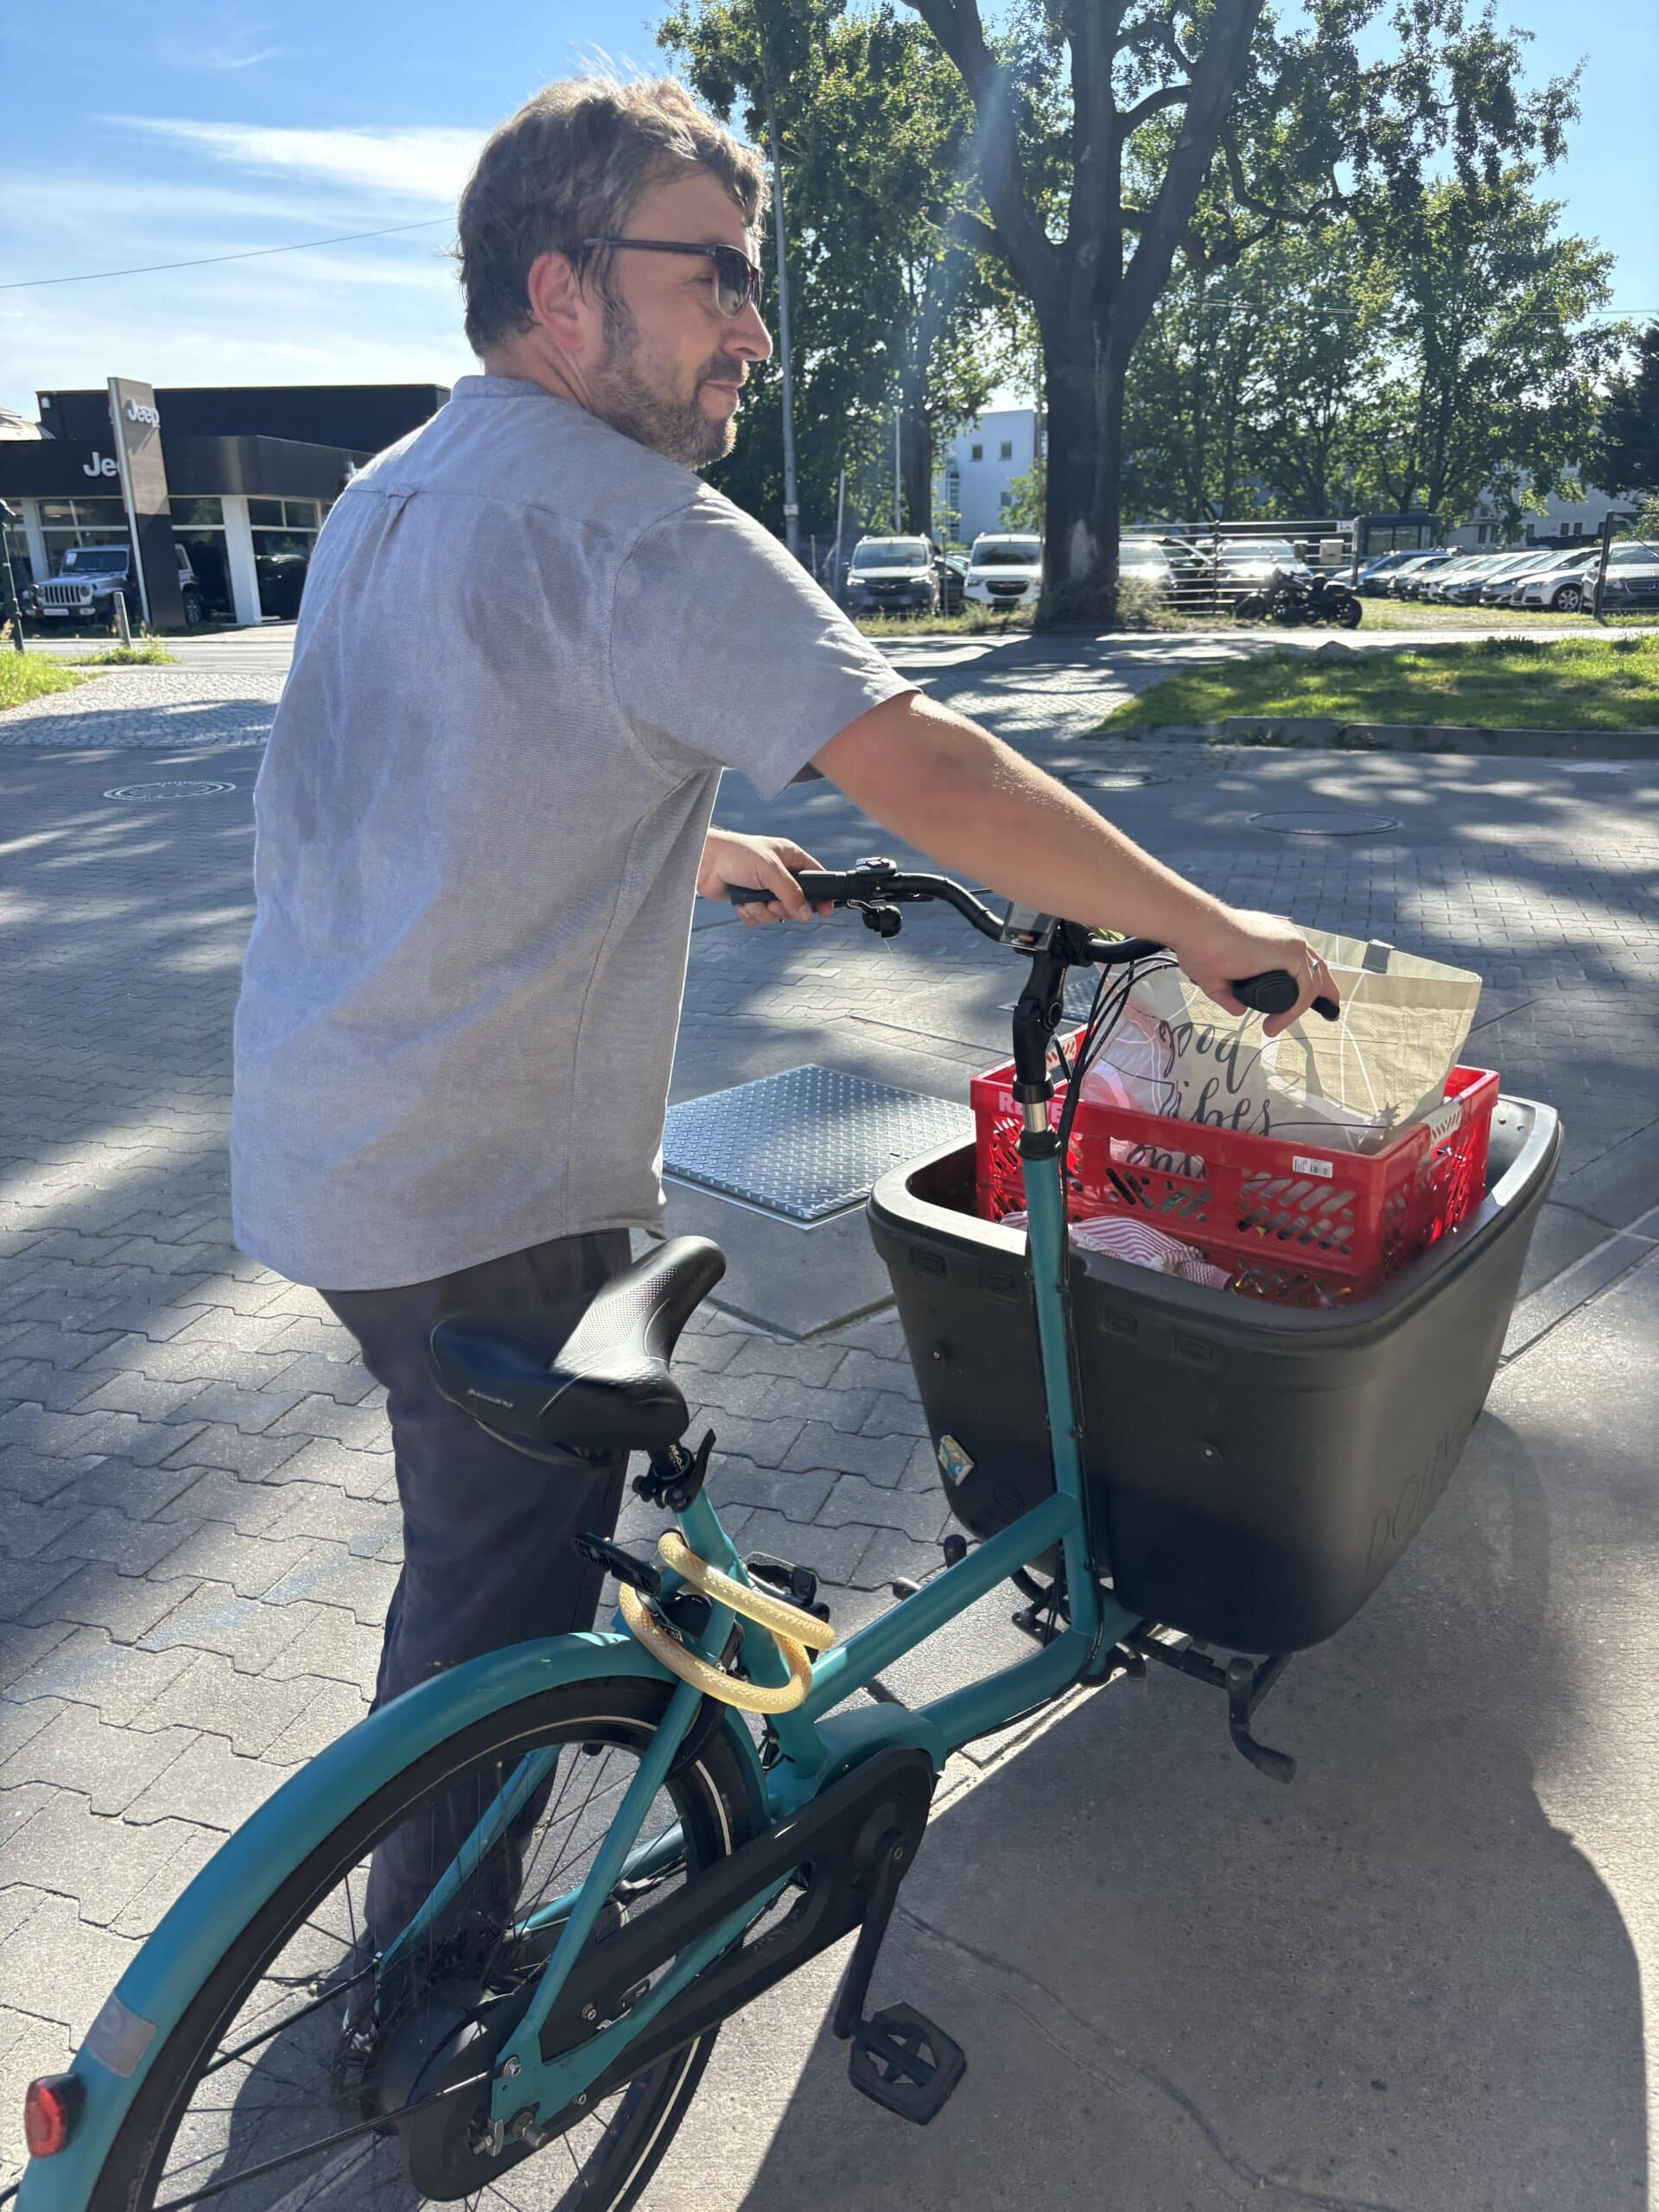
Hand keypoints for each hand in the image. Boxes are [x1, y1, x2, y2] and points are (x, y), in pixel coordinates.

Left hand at [697, 828, 832, 924]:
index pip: (814, 877)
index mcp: (789, 857)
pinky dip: (751, 914)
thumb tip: (805, 913)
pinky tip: (742, 904)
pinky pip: (759, 917)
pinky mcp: (749, 899)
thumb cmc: (736, 854)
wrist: (704, 861)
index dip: (821, 895)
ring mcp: (763, 887)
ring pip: (776, 913)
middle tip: (774, 903)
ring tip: (753, 900)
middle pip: (796, 902)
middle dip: (783, 907)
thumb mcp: (770, 870)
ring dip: (764, 911)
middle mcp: (778, 873)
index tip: (825, 912)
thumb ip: (791, 892)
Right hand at [1169, 906, 1340, 1036]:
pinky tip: (1272, 1024)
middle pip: (1316, 968)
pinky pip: (1303, 990)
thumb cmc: (1200, 946)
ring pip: (1310, 984)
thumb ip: (1228, 994)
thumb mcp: (1216, 976)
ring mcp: (1293, 943)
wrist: (1197, 929)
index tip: (1317, 999)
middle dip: (1326, 991)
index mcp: (1274, 938)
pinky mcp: (1292, 952)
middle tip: (1331, 1012)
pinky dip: (1291, 1011)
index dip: (1310, 981)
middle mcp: (1288, 937)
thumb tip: (1238, 1010)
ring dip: (1295, 1010)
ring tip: (1273, 1028)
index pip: (1301, 961)